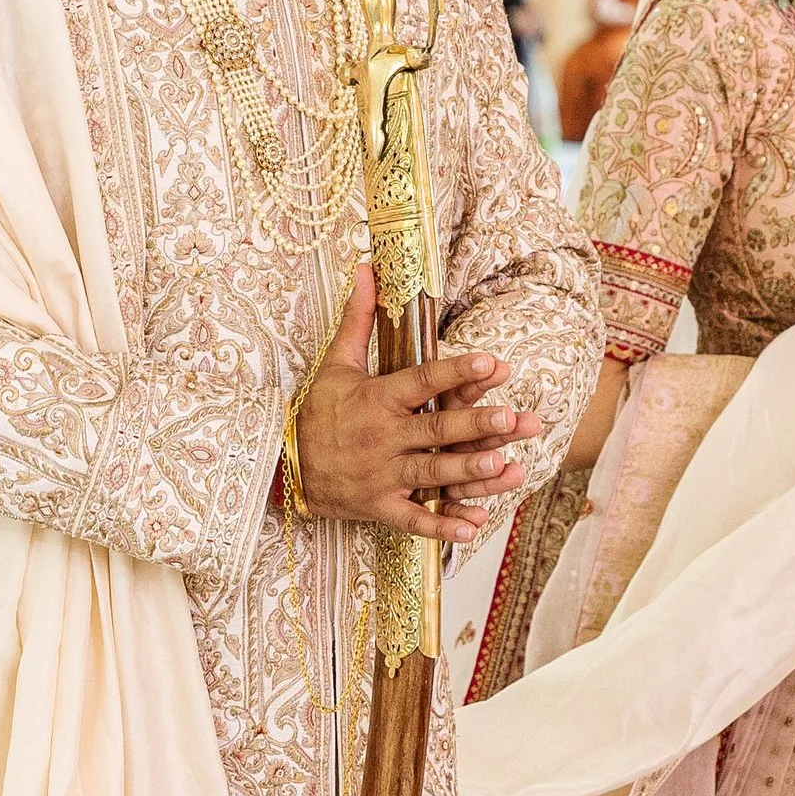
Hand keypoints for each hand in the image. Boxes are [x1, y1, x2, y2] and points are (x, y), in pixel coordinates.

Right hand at [293, 264, 540, 545]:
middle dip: (476, 425)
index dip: (455, 372)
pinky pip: (412, 518)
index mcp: (377, 399)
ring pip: (431, 472)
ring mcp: (382, 474)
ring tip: (507, 468)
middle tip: (514, 420)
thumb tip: (369, 270)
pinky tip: (474, 524)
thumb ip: (359, 320)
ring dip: (469, 472)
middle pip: (435, 429)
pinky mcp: (379, 505)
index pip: (421, 381)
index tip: (491, 363)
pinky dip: (441, 525)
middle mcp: (382, 437)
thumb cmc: (317, 412)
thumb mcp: (335, 364)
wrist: (280, 464)